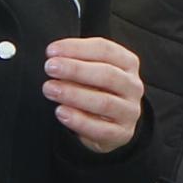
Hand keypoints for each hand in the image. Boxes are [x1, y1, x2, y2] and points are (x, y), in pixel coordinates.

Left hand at [44, 35, 143, 151]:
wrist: (109, 124)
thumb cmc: (95, 89)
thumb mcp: (90, 70)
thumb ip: (76, 60)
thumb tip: (54, 55)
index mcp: (127, 63)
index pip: (105, 50)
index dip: (77, 48)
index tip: (51, 51)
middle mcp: (133, 86)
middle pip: (107, 74)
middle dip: (75, 69)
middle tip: (50, 67)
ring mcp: (130, 111)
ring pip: (104, 102)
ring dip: (74, 94)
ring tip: (50, 89)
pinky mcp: (122, 133)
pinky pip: (101, 129)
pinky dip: (79, 121)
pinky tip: (61, 112)